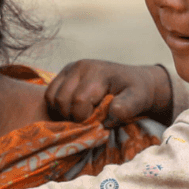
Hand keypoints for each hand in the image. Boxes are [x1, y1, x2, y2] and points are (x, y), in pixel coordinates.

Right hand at [46, 61, 172, 126]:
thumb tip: (111, 113)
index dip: (83, 117)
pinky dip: (57, 106)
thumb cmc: (136, 91)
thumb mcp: (139, 99)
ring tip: (80, 115)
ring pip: (51, 97)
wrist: (134, 80)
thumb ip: (127, 107)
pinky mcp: (63, 74)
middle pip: (60, 99)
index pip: (78, 101)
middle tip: (87, 120)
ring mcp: (69, 69)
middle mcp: (79, 67)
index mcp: (96, 72)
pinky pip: (49, 94)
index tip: (96, 122)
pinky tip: (73, 109)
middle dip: (71, 116)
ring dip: (62, 112)